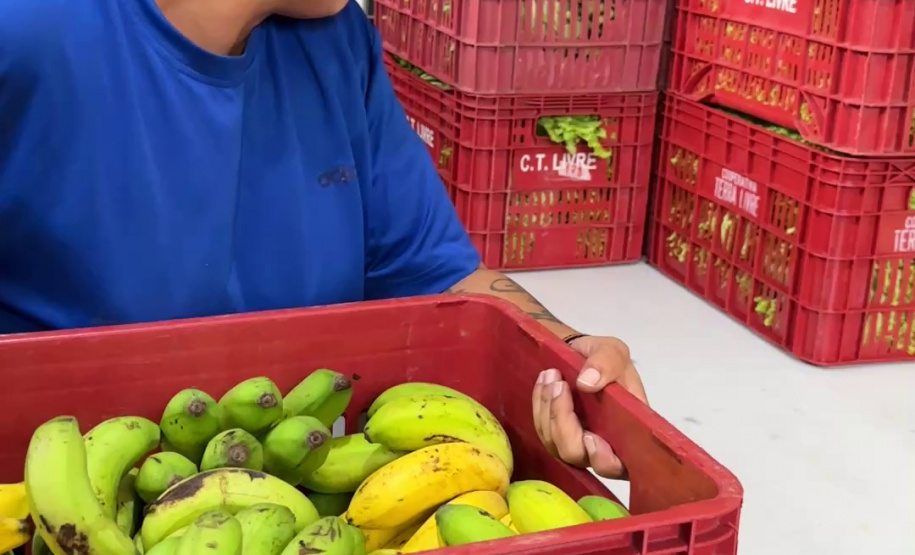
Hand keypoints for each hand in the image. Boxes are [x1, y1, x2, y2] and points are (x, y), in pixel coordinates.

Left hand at [532, 336, 646, 478]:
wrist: (578, 353)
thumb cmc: (602, 358)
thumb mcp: (613, 351)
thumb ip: (607, 363)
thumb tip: (588, 382)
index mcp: (627, 432)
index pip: (619, 464)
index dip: (603, 460)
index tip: (590, 436)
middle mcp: (601, 444)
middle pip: (578, 456)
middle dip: (564, 425)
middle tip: (560, 386)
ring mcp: (575, 441)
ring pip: (555, 443)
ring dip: (549, 409)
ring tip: (551, 375)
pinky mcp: (555, 434)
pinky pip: (542, 429)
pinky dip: (539, 405)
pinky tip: (544, 382)